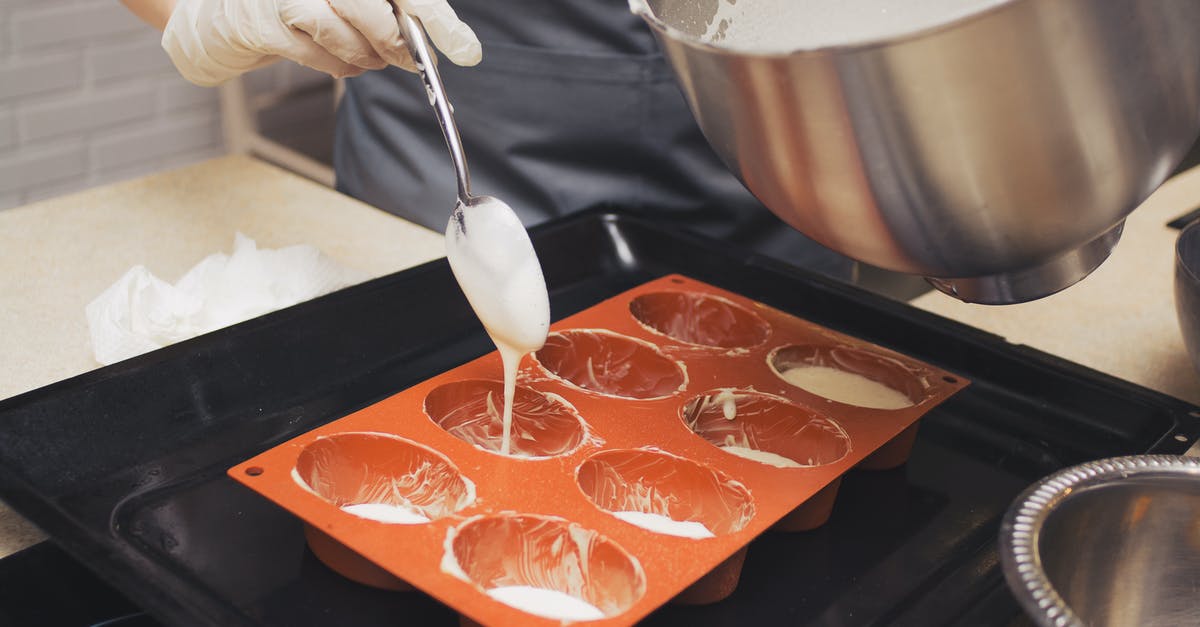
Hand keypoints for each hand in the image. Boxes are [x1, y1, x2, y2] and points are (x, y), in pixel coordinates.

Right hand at [161, 0, 481, 86]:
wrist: (213, 19)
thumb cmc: (288, 5)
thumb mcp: (340, 2)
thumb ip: (385, 12)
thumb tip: (436, 40)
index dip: (437, 17)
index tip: (465, 48)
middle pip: (376, 11)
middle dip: (400, 44)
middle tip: (410, 60)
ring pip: (350, 36)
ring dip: (364, 57)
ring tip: (360, 54)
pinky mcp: (262, 22)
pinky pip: (319, 54)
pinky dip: (335, 65)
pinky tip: (333, 58)